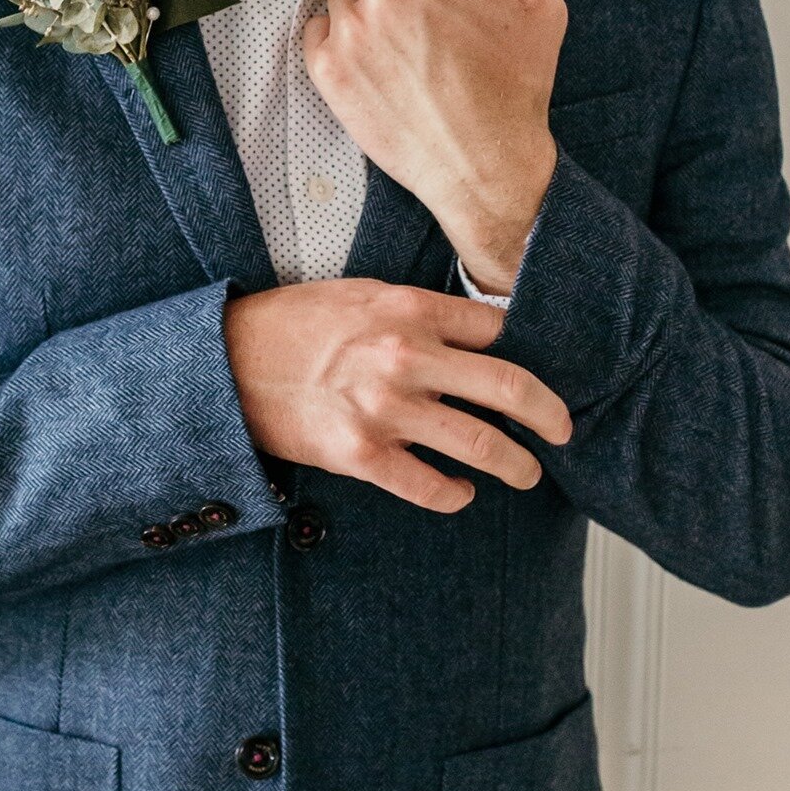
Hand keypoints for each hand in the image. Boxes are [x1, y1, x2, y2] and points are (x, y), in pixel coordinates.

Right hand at [223, 278, 572, 512]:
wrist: (226, 362)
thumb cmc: (292, 324)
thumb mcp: (359, 294)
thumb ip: (415, 310)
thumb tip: (471, 330)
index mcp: (408, 309)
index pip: (497, 330)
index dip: (527, 352)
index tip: (541, 373)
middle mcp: (406, 357)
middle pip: (510, 388)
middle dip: (549, 415)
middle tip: (563, 430)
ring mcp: (385, 409)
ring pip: (481, 444)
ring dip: (516, 465)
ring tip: (526, 473)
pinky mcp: (361, 454)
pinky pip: (429, 486)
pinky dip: (455, 496)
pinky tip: (463, 494)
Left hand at [300, 0, 565, 286]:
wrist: (483, 165)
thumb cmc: (516, 90)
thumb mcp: (543, 6)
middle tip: (426, 27)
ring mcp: (351, 31)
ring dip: (367, 7)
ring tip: (397, 46)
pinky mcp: (327, 68)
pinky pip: (317, 26)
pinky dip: (337, 37)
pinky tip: (368, 59)